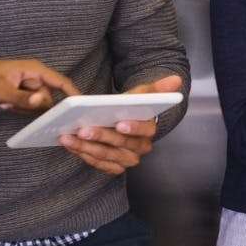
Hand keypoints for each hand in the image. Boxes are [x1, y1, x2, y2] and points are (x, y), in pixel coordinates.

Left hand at [0, 58, 81, 113]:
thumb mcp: (0, 91)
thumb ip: (23, 99)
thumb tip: (44, 102)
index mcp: (34, 69)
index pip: (61, 82)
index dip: (74, 94)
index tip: (85, 108)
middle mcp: (34, 76)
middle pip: (50, 97)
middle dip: (39, 108)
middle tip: (23, 111)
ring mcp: (28, 86)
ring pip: (39, 105)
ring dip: (26, 109)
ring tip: (6, 105)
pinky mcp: (22, 94)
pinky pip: (29, 107)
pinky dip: (21, 110)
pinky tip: (5, 106)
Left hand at [60, 74, 182, 174]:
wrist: (124, 122)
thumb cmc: (133, 107)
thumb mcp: (143, 94)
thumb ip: (158, 88)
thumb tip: (177, 79)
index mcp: (149, 130)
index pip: (143, 130)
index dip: (133, 127)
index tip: (119, 123)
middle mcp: (140, 148)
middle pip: (120, 144)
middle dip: (101, 136)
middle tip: (83, 129)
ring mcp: (126, 160)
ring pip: (106, 155)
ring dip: (86, 147)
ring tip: (69, 136)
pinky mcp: (113, 167)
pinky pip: (98, 164)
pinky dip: (83, 155)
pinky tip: (70, 144)